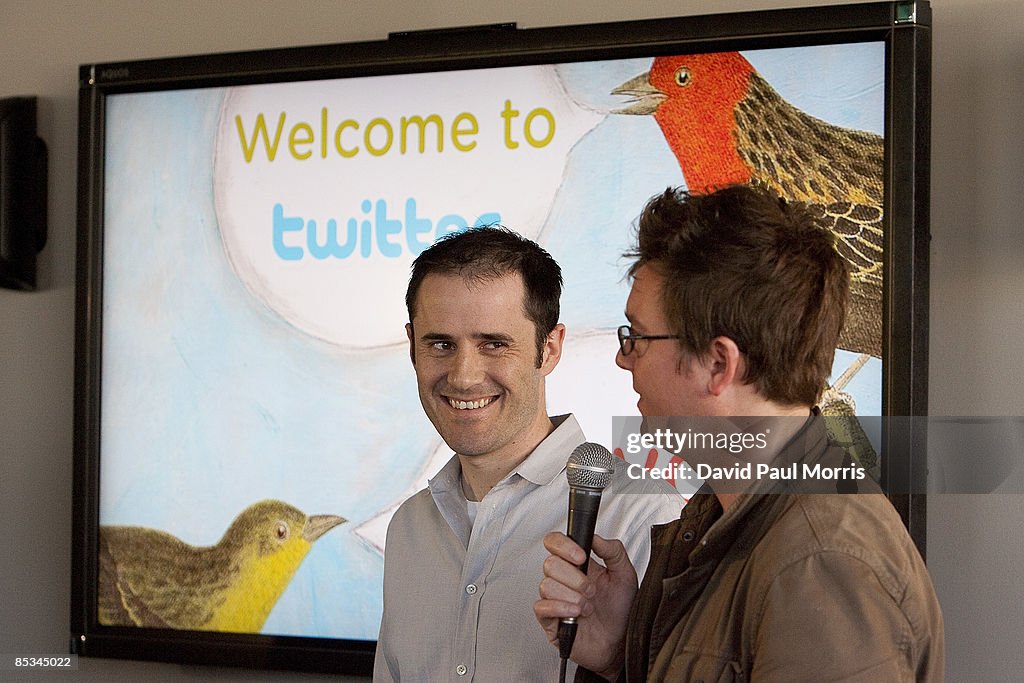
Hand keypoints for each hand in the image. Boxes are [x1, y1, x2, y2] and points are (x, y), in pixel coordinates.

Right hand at [534, 532, 636, 679]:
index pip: (555, 543)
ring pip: (546, 585)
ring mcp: (555, 599)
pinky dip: (560, 608)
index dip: (563, 546)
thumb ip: (613, 551)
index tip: (581, 556)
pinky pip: (541, 607)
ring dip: (572, 597)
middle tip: (592, 590)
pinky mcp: (550, 621)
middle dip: (575, 578)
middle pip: (550, 563)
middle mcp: (564, 580)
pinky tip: (576, 614)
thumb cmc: (622, 611)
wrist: (622, 643)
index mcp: (578, 564)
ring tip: (588, 607)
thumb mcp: (625, 575)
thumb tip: (596, 536)